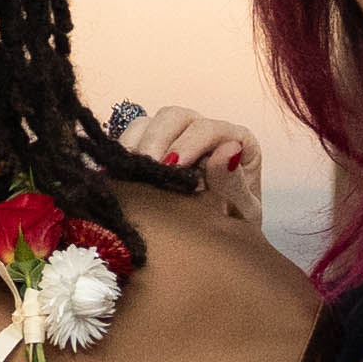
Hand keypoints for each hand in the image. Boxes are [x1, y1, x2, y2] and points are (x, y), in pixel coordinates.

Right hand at [121, 103, 269, 225]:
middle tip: (146, 169)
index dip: (189, 142)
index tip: (172, 165)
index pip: (209, 128)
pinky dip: (122, 152)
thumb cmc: (235, 223)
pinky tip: (121, 177)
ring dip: (135, 145)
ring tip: (131, 175)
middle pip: (175, 117)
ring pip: (148, 123)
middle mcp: (203, 133)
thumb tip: (228, 151)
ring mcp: (174, 139)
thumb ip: (233, 183)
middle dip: (157, 139)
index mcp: (234, 140)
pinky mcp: (150, 150)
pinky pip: (130, 139)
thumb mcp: (242, 211)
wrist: (219, 244)